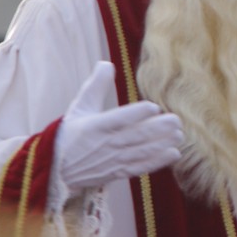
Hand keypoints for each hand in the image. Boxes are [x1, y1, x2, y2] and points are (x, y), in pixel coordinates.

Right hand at [57, 61, 183, 189]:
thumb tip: (106, 63)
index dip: (135, 114)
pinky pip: (139, 167)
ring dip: (162, 144)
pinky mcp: (116, 172)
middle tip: (177, 120)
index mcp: (95, 126)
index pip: (118, 119)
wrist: (56, 169)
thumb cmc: (69, 134)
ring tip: (180, 135)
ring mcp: (112, 160)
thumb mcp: (79, 107)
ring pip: (141, 152)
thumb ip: (95, 86)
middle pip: (135, 136)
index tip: (154, 107)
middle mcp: (105, 144)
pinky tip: (174, 154)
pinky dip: (157, 162)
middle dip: (158, 129)